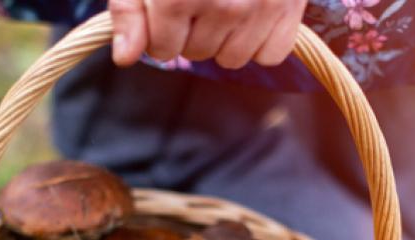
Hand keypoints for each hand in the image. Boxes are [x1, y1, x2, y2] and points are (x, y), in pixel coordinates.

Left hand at [109, 0, 307, 68]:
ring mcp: (260, 7)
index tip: (164, 7)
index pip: (162, 49)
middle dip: (190, 30)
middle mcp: (223, 5)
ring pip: (232, 59)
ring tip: (223, 2)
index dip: (157, 31)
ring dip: (224, 38)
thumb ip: (129, 9)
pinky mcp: (289, 6)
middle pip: (196, 53)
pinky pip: (270, 54)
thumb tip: (125, 57)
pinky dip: (260, 41)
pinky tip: (251, 15)